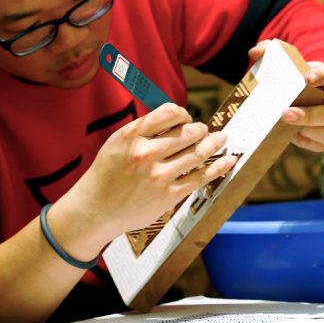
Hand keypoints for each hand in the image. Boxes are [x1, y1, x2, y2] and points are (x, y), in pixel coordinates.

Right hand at [60, 103, 236, 250]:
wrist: (95, 209)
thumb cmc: (106, 174)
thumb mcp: (117, 143)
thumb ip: (143, 130)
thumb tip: (175, 120)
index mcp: (132, 136)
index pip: (169, 112)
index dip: (183, 113)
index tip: (185, 118)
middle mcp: (146, 153)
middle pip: (187, 132)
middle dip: (200, 129)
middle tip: (204, 130)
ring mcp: (159, 176)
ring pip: (197, 153)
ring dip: (213, 143)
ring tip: (220, 138)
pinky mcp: (168, 196)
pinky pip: (200, 178)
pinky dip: (218, 167)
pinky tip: (229, 160)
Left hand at [248, 41, 323, 151]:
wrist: (322, 97)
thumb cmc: (304, 80)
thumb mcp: (297, 65)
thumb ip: (274, 54)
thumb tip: (255, 52)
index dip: (322, 77)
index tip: (307, 78)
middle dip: (308, 115)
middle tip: (285, 114)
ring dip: (307, 131)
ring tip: (286, 126)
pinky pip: (322, 144)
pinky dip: (306, 141)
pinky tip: (293, 135)